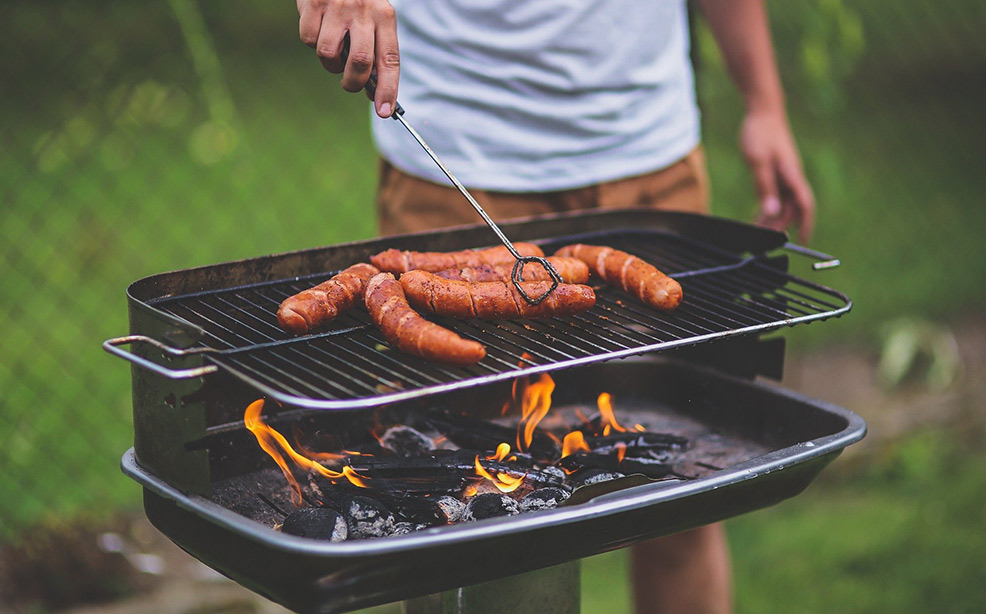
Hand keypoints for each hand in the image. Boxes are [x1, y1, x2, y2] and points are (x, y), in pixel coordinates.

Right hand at [297, 0, 399, 117]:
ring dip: (330, 64)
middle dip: (353, 83)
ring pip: (329, 55)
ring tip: (333, 51)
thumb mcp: (374, 17)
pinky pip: (308, 40)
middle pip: (360, 63)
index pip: (390, 59)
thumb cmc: (357, 0)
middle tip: (350, 84)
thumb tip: (372, 91)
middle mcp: (363, 11)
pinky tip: (318, 27)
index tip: (384, 111)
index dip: (388, 89)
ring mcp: (337, 7)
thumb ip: (374, 49)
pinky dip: (311, 41)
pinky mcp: (313, 4)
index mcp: (385, 16)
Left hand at [740, 109, 815, 243]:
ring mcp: (786, 175)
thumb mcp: (758, 161)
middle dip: (780, 226)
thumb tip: (772, 211)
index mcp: (792, 175)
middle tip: (762, 239)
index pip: (805, 205)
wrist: (763, 112)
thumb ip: (764, 187)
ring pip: (783, 204)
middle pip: (792, 209)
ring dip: (772, 218)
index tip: (802, 241)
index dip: (806, 224)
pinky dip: (769, 207)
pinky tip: (758, 215)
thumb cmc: (760, 133)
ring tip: (756, 230)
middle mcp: (792, 177)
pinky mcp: (778, 172)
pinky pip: (776, 195)